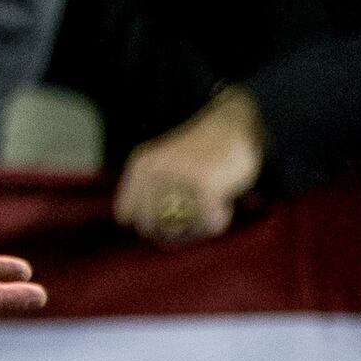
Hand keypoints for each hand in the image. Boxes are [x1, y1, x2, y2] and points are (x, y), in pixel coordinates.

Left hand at [112, 89, 263, 246]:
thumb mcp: (166, 165)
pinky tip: (225, 202)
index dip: (149, 226)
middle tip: (195, 218)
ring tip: (210, 205)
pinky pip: (210, 224)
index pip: (127, 214)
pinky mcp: (204, 184)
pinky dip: (220, 220)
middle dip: (175, 232)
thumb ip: (152, 193)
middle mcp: (154, 170)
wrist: (234, 124)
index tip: (171, 220)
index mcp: (141, 166)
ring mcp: (178, 176)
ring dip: (199, 226)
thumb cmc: (203, 152)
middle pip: (154, 228)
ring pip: (183, 229)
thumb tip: (152, 235)